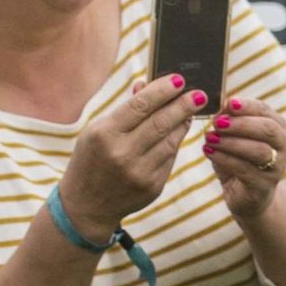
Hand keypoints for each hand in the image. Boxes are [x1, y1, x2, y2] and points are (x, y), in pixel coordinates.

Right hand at [58, 74, 195, 241]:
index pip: (140, 106)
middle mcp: (122, 153)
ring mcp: (139, 172)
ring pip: (171, 141)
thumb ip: (125, 110)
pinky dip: (175, 143)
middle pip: (161, 122)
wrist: (86, 205)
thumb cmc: (91, 160)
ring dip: (183, 122)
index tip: (179, 80)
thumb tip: (149, 86)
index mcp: (104, 134)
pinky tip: (178, 132)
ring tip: (191, 109)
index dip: (162, 91)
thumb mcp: (97, 132)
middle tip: (199, 93)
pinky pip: (170, 158)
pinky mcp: (153, 187)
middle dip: (183, 105)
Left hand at [200, 97, 285, 224]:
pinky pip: (245, 169)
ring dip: (231, 142)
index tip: (228, 102)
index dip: (247, 105)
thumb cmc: (240, 160)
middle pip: (268, 129)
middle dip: (241, 123)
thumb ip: (230, 121)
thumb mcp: (235, 137)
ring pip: (258, 150)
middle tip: (217, 122)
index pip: (265, 111)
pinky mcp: (264, 186)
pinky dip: (225, 159)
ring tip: (210, 138)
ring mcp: (277, 168)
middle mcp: (284, 146)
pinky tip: (208, 152)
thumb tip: (220, 105)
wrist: (247, 197)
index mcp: (278, 128)